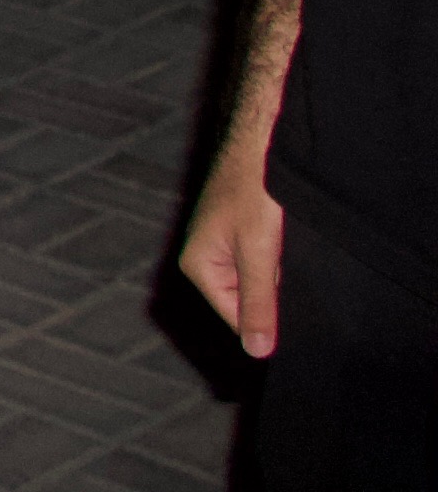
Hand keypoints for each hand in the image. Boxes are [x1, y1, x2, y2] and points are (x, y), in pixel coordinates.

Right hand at [179, 143, 287, 354]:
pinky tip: (287, 237)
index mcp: (198, 265)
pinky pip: (263, 259)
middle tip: (288, 263)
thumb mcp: (259, 253)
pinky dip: (279, 255)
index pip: (236, 316)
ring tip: (284, 244)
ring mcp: (223, 242)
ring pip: (259, 277)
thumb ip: (258, 303)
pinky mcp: (241, 230)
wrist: (262, 140)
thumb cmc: (253, 190)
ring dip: (278, 271)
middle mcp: (205, 256)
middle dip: (273, 290)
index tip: (293, 305)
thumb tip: (256, 351)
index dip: (269, 317)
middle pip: (247, 298)